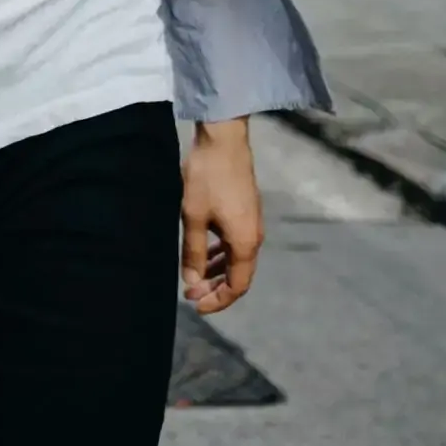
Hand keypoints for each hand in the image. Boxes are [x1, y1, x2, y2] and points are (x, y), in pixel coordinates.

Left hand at [181, 119, 263, 313]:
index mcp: (245, 243)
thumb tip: (192, 282)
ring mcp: (252, 223)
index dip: (218, 301)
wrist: (223, 139)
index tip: (196, 306)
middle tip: (190, 294)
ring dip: (217, 271)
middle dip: (215, 288)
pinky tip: (205, 253)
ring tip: (194, 277)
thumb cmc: (206, 178)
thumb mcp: (193, 217)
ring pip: (237, 259)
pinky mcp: (246, 210)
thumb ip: (194, 253)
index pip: (237, 286)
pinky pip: (235, 243)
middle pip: (239, 275)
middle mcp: (254, 236)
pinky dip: (221, 253)